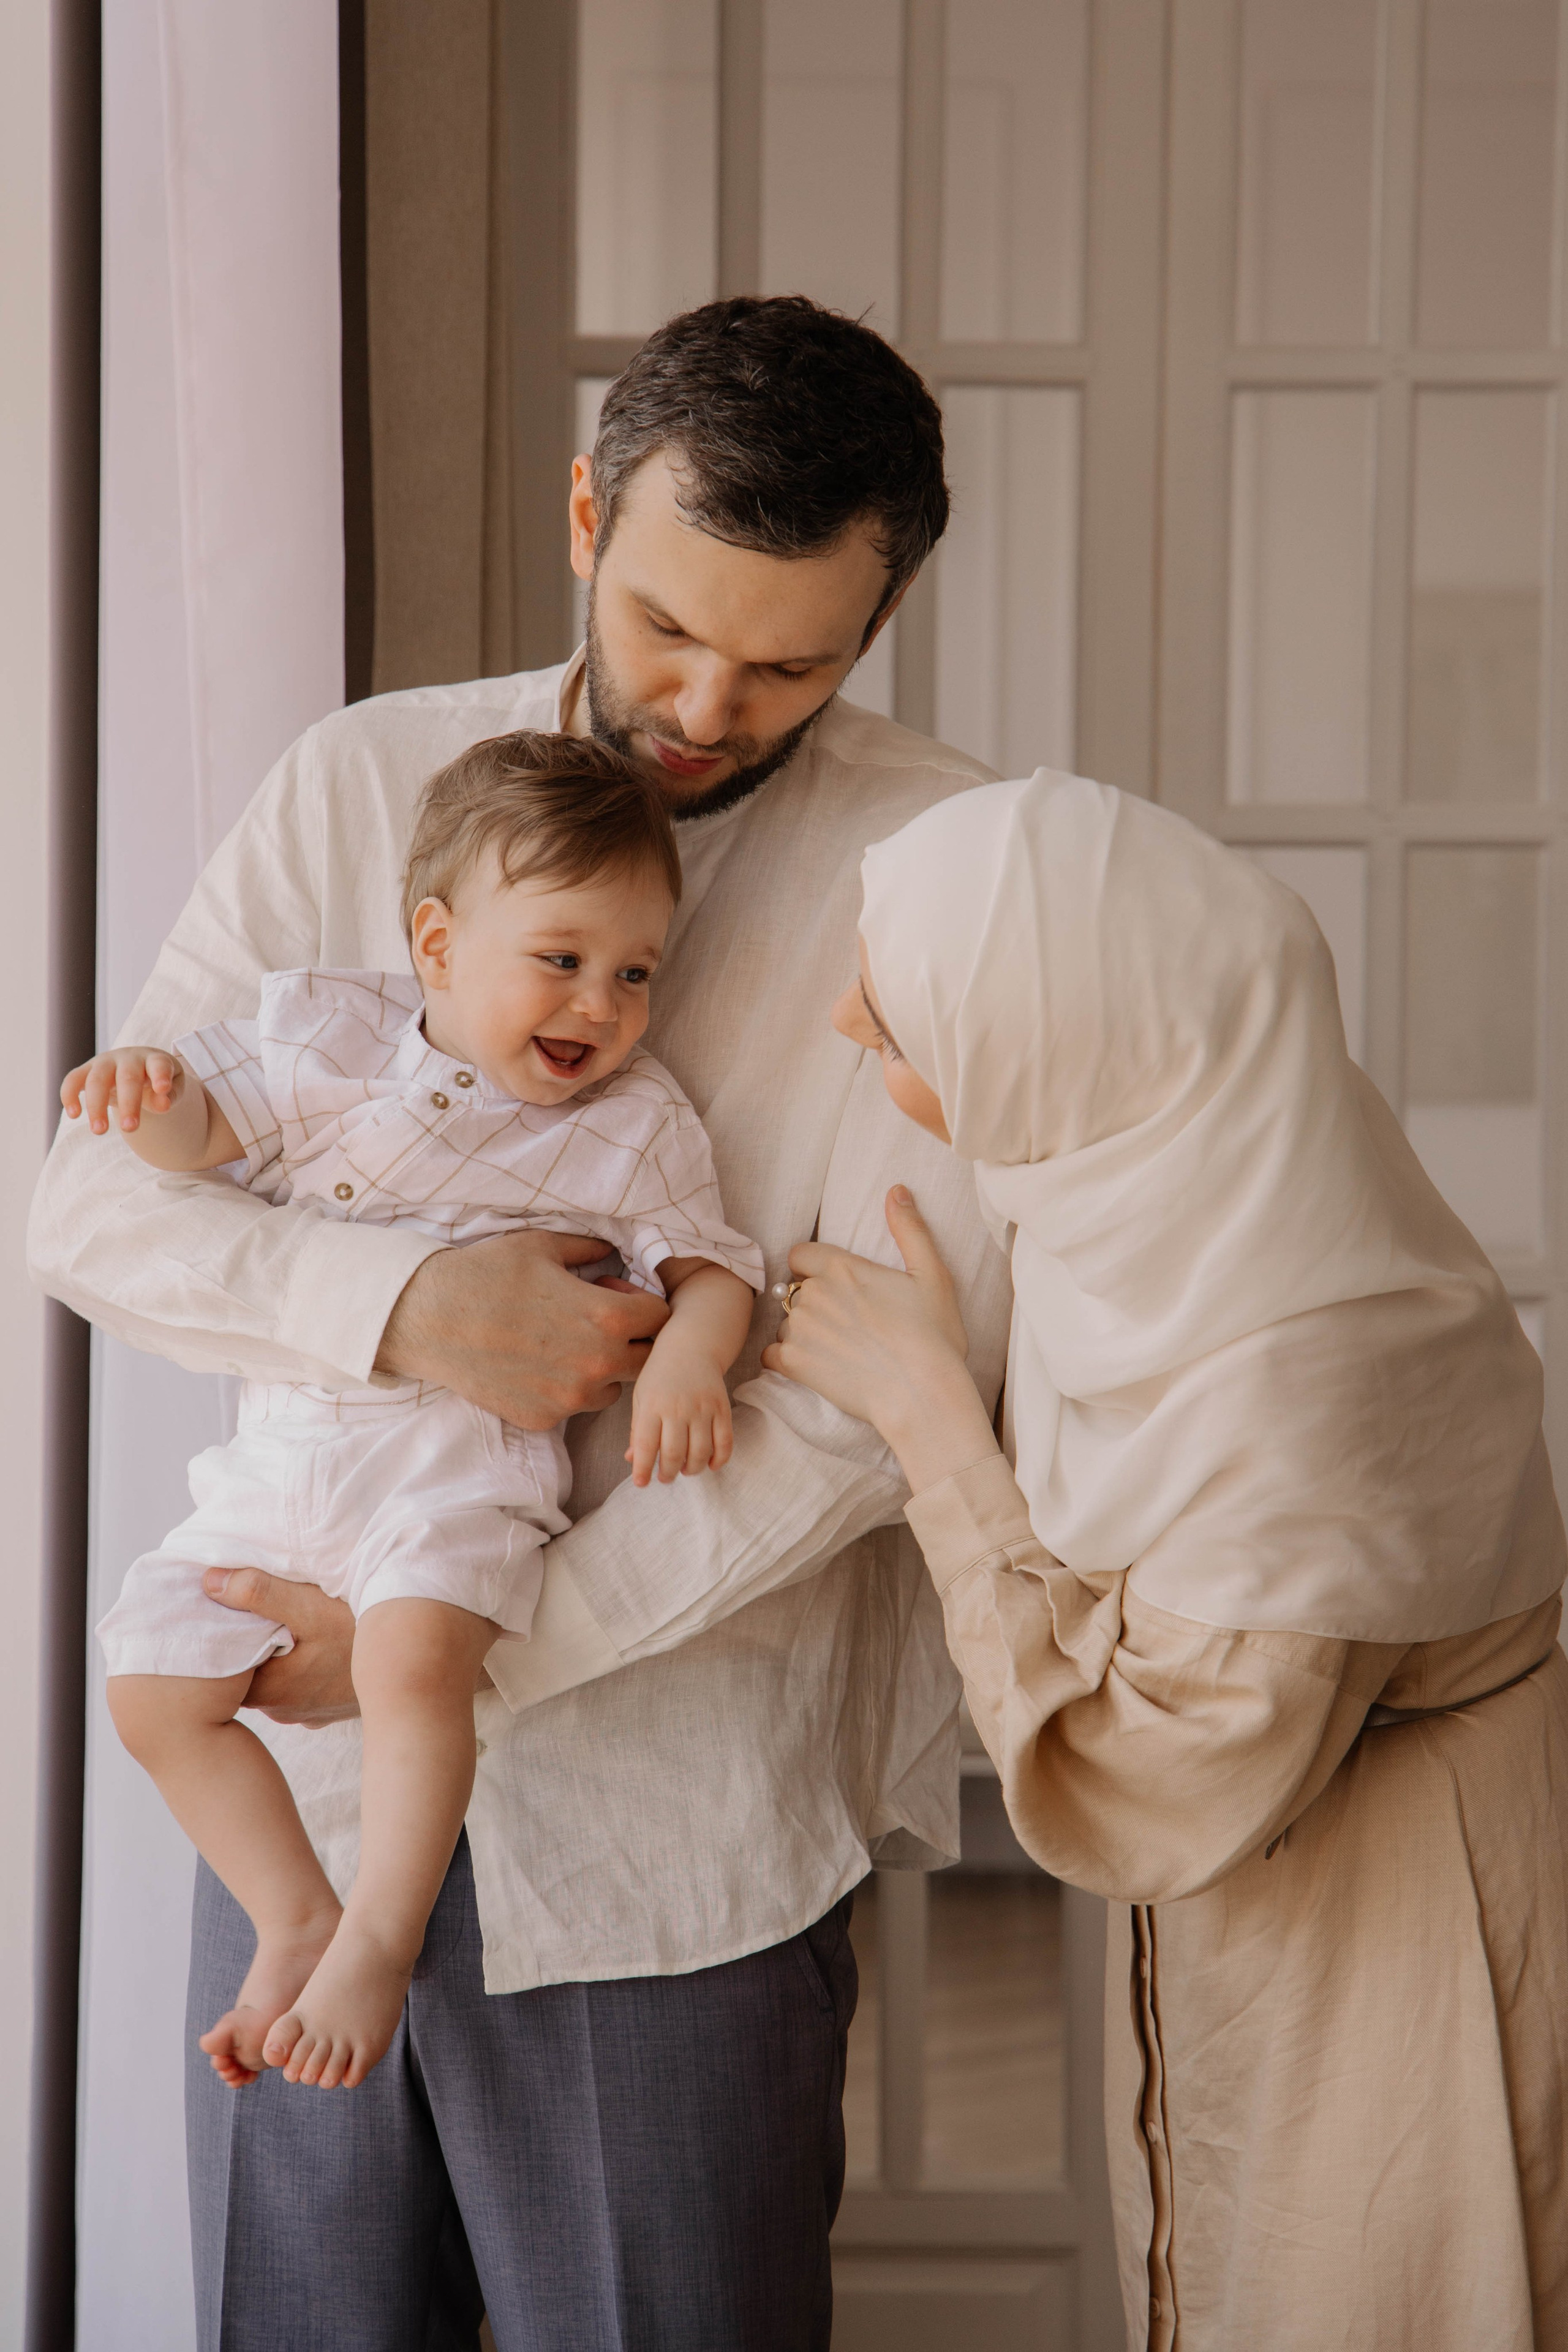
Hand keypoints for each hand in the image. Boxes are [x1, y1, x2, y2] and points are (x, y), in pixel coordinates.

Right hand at [62, 1046, 181, 1135]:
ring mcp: (105, 1062)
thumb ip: (170, 1096)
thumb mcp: (170, 1088)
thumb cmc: (156, 1081)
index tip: (163, 1089)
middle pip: (127, 1077)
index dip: (161, 1075)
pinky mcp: (86, 1071)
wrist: (136, 1067)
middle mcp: (128, 1058)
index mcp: (154, 1060)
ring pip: (96, 1080)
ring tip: (99, 1131)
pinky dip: (69, 1095)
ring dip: (96, 1106)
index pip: (159, 1064)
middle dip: (128, 1103)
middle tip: (130, 1128)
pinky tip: (74, 1115)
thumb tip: (163, 1105)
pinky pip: (73, 1080)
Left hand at [205, 1570, 496, 1719]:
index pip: (221, 1668)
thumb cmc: (369, 1634)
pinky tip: (309, 1639)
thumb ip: (258, 1593)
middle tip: (242, 1605)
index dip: (216, 1637)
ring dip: (273, 1652)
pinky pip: (300, 1683)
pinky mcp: (331, 1706)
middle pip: (246, 1673)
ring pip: (274, 1678)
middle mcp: (286, 1710)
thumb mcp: (312, 1606)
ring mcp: (311, 1712)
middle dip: (243, 1642)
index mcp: (272, 1690)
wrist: (429, 1664)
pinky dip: (297, 1661)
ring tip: (276, 1618)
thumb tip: (208, 1581)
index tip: (214, 1607)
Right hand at [377, 1230, 671, 1430]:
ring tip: (565, 1345)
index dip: (643, 1304)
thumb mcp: (542, 1247)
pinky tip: (536, 1365)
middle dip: (632, 1340)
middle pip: (647, 1361)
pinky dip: (565, 1388)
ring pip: (613, 1389)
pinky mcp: (543, 1417)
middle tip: (597, 1323)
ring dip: (602, 1369)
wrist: (427, 1318)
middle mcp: (596, 1363)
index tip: (616, 1296)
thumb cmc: (485, 1273)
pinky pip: (573, 1406)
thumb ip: (588, 1249)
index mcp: (606, 1318)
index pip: (660, 1319)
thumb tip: (612, 1249)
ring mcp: (569, 1397)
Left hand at [626, 1345, 734, 1485]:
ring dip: (692, 1469)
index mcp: (652, 1405)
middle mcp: (677, 1407)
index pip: (645, 1445)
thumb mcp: (641, 1398)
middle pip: (674, 1453)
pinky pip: (725, 1442)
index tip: (641, 1483)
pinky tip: (710, 1464)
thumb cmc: (660, 1376)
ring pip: (700, 1452)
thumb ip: (637, 1430)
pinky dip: (719, 1459)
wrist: (691, 1347)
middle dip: (668, 1473)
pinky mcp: (722, 1407)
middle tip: (665, 1477)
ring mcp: (702, 1407)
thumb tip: (632, 1460)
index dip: (642, 1469)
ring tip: (685, 1470)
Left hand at [761, 1187, 998, 1493]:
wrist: (922, 1394)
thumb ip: (909, 1229)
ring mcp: (800, 1329)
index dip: (814, 1267)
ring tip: (838, 1349)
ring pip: (786, 1322)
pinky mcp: (794, 1364)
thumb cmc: (933, 1336)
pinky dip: (787, 1360)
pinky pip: (772, 1354)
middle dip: (814, 1302)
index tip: (836, 1286)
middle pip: (795, 1290)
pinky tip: (815, 1367)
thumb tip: (896, 1189)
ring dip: (802, 1332)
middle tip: (847, 1324)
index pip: (800, 1253)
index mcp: (842, 1267)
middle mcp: (814, 1293)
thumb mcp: (931, 1275)